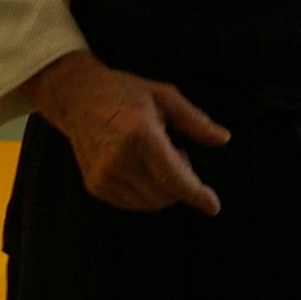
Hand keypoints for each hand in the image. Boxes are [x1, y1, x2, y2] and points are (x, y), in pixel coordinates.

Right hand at [22, 49, 229, 213]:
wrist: (76, 97)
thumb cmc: (125, 93)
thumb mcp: (164, 96)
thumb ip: (196, 121)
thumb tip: (224, 139)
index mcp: (141, 136)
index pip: (175, 179)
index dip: (197, 195)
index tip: (213, 206)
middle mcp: (120, 161)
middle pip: (166, 194)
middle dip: (181, 181)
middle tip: (175, 151)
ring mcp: (105, 177)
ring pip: (151, 202)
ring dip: (164, 188)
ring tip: (154, 156)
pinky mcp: (96, 186)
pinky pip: (133, 203)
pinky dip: (146, 192)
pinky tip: (140, 166)